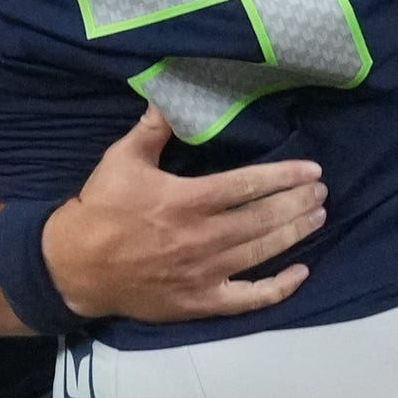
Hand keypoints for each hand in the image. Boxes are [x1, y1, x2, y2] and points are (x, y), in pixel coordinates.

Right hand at [42, 109, 323, 323]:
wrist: (75, 267)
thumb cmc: (101, 208)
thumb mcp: (121, 159)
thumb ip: (153, 128)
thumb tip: (171, 95)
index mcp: (185, 200)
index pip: (247, 186)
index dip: (284, 177)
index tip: (311, 171)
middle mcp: (201, 238)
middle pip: (263, 219)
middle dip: (297, 203)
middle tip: (322, 192)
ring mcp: (203, 274)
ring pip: (262, 253)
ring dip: (295, 234)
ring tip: (318, 217)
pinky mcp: (200, 302)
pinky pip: (248, 299)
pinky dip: (278, 288)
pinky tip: (301, 273)